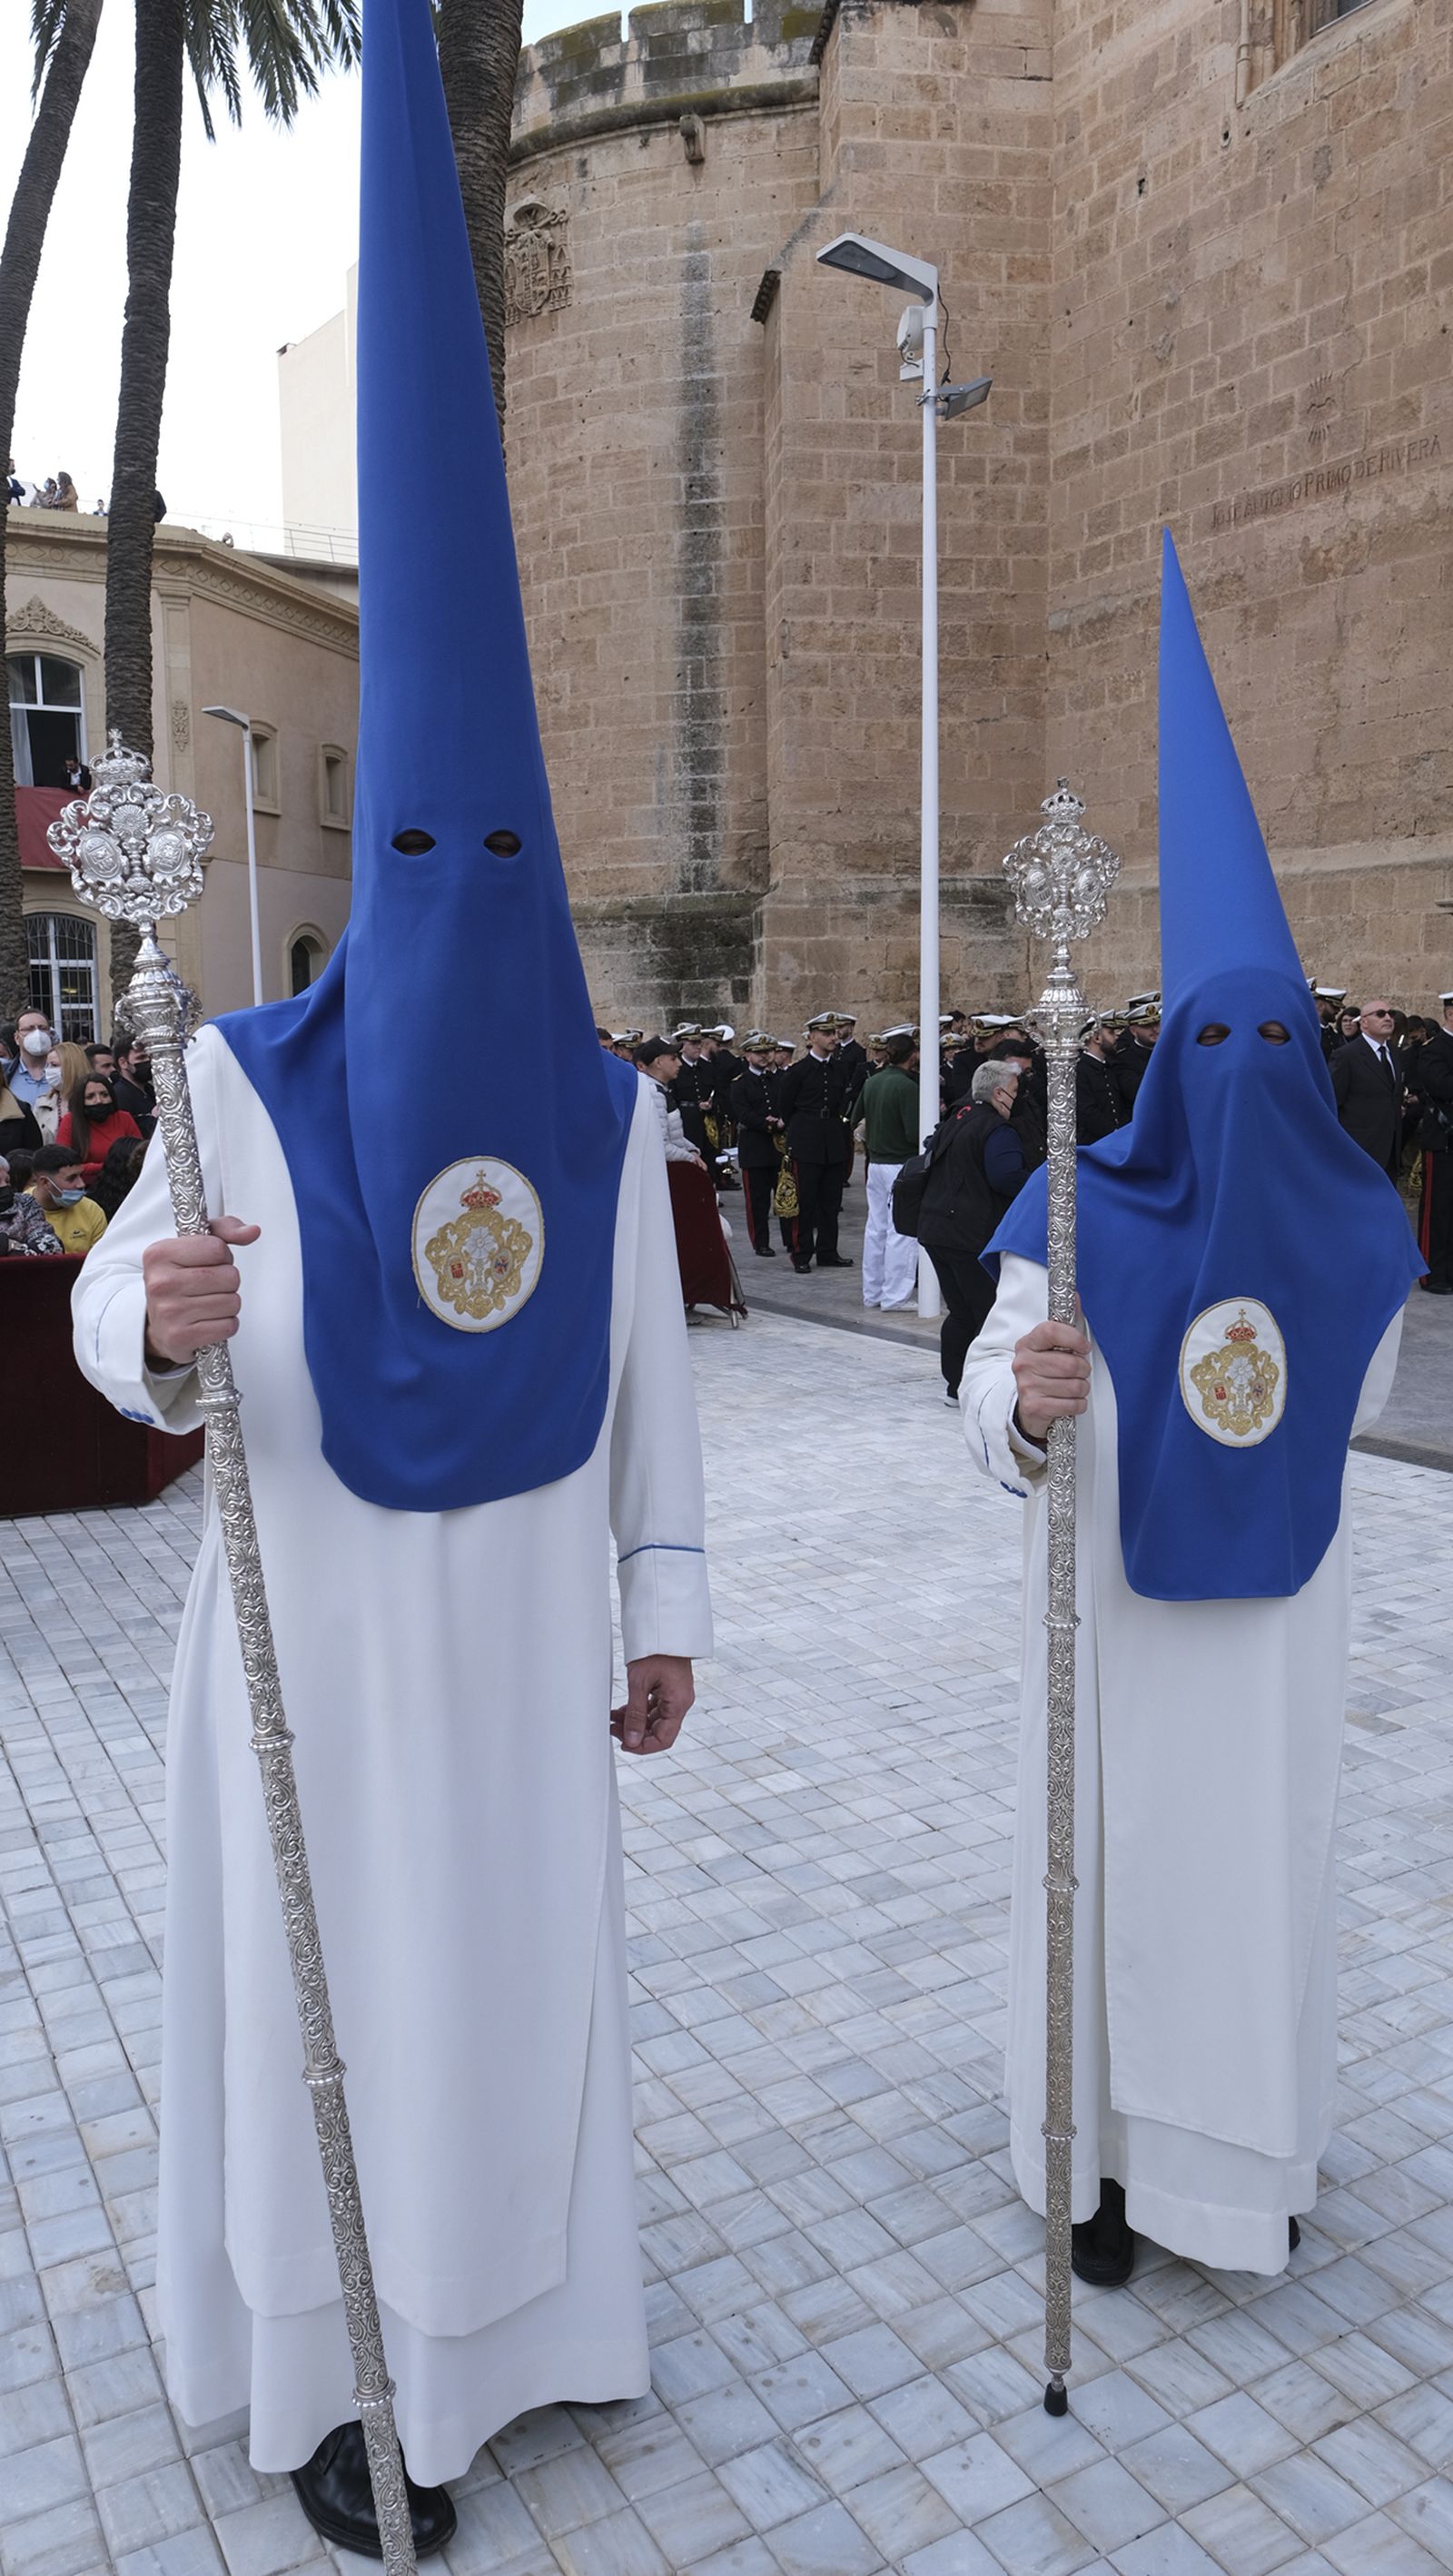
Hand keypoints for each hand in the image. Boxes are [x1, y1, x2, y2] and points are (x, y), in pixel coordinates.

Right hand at [142, 1215, 260, 1365]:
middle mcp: (160, 1282)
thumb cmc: (179, 1281)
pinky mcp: (180, 1337)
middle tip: (209, 1286)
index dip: (222, 1256)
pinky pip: (229, 1326)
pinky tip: (208, 1320)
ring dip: (228, 1304)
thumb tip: (252, 1231)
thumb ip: (225, 1230)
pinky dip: (225, 1324)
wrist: (158, 1325)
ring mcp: (169, 1311)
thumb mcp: (194, 1247)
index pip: (217, 1248)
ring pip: (233, 1302)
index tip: (209, 1262)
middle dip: (228, 1281)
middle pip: (229, 1276)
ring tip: (208, 1303)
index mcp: (159, 1254)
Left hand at [611, 1655, 693, 1755]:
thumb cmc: (654, 1650)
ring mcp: (675, 1695)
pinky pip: (654, 1708)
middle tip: (613, 1728)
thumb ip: (634, 1714)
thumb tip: (631, 1740)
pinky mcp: (669, 1689)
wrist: (662, 1626)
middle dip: (635, 1733)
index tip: (624, 1744)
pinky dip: (639, 1711)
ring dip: (634, 1722)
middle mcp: (680, 1702)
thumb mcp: (639, 1684)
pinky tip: (622, 1710)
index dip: (643, 1747)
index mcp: (679, 1703)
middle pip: (659, 1731)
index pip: (664, 1739)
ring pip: (654, 1720)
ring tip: (613, 1718)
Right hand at [1012, 1318, 1090, 1443]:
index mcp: (1027, 1343)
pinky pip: (1072, 1404)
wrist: (1027, 1405)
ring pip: (1074, 1386)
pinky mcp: (1034, 1406)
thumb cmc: (1044, 1372)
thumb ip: (1066, 1323)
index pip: (1052, 1330)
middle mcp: (1023, 1363)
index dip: (1074, 1338)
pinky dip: (1077, 1404)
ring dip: (1081, 1389)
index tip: (1083, 1346)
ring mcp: (1027, 1385)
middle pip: (1070, 1364)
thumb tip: (1076, 1296)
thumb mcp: (1051, 1347)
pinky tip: (1068, 1401)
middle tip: (1078, 1372)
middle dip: (1083, 1370)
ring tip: (1072, 1387)